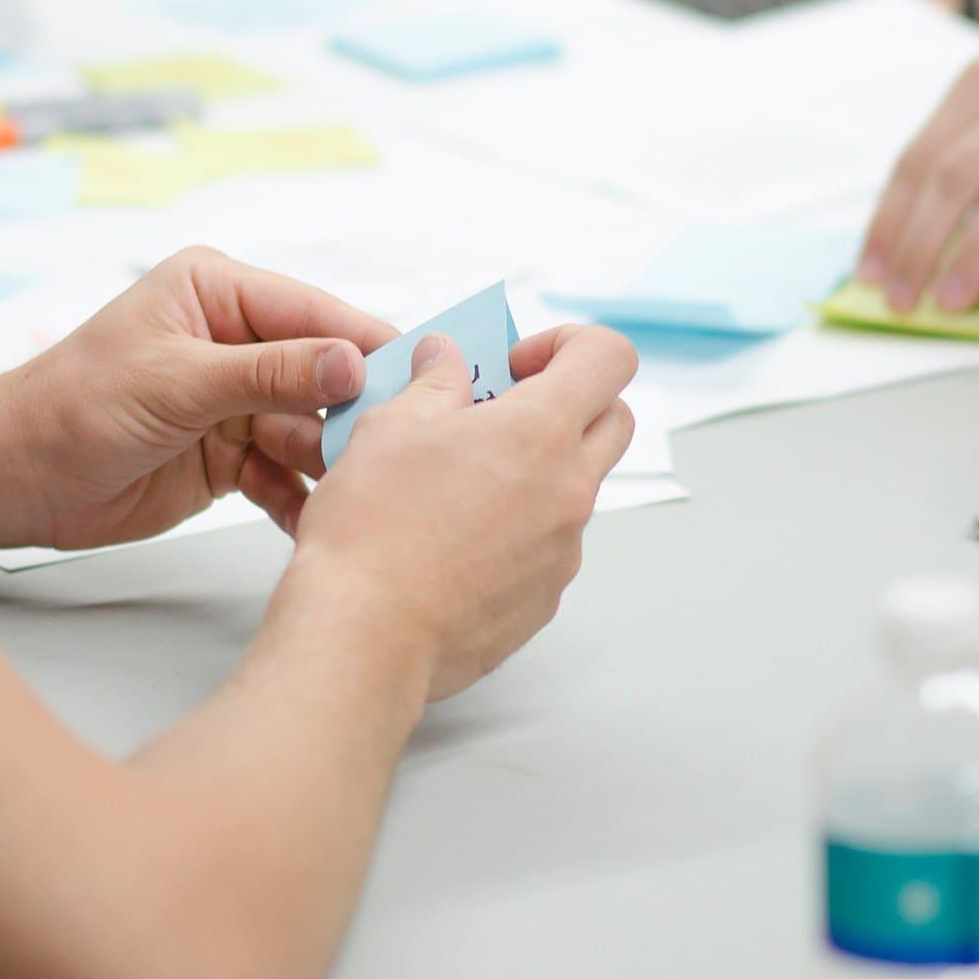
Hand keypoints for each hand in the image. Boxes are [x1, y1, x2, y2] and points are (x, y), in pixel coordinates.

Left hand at [0, 247, 397, 549]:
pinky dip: (301, 499)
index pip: (317, 314)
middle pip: (325, 375)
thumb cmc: (73, 406)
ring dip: (333, 464)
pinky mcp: (231, 455)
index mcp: (219, 292)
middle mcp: (236, 340)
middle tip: (400, 452)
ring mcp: (236, 401)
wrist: (12, 479)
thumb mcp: (176, 381)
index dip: (370, 347)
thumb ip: (270, 373)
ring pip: (312, 431)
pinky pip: (286, 474)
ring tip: (364, 497)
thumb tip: (354, 363)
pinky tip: (322, 524)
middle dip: (357, 415)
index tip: (428, 381)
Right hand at [282, 325, 637, 701]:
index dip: (568, 344)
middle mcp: (568, 491)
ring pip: (575, 488)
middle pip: (614, 421)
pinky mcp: (544, 599)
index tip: (515, 365)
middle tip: (500, 414)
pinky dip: (516, 531)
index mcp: (539, 432)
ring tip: (457, 486)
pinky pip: (548, 546)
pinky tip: (451, 543)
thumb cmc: (372, 529)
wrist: (364, 634)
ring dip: (535, 471)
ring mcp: (563, 551)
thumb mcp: (389, 427)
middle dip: (569, 403)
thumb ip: (433, 383)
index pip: (609, 357)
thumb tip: (446, 358)